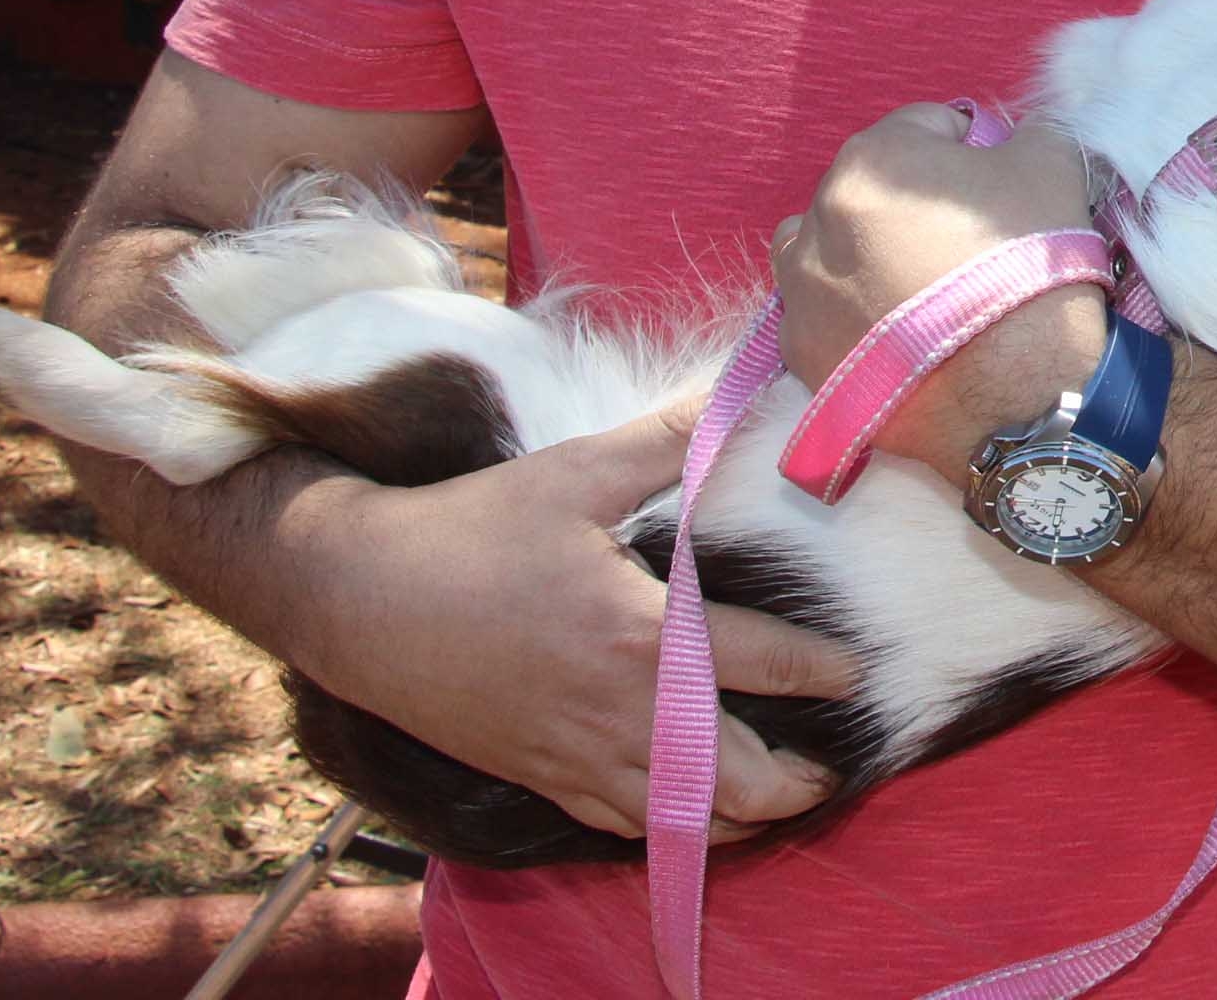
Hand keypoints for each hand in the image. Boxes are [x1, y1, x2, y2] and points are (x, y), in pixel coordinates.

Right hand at [292, 410, 857, 841]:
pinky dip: (673, 827)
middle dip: (796, 783)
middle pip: (736, 779)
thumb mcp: (576, 472)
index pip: (762, 664)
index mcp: (640, 634)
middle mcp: (620, 711)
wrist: (359, 596)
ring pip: (685, 819)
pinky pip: (623, 825)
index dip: (822, 670)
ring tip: (780, 799)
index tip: (857, 670)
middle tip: (833, 766)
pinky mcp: (540, 775)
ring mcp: (578, 755)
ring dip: (744, 816)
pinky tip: (692, 812)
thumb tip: (740, 388)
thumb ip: (669, 439)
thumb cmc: (469, 530)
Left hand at [768, 104, 1105, 468]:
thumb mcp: (1053, 165)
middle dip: (914, 205)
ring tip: (918, 291)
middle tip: (965, 247)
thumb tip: (1009, 143)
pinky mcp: (803, 353)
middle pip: (874, 188)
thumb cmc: (1031, 264)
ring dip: (865, 254)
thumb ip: (1024, 135)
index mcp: (875, 158)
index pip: (927, 127)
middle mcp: (819, 216)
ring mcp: (802, 289)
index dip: (971, 152)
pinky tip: (898, 334)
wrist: (1017, 391)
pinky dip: (853, 315)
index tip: (998, 188)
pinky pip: (823, 314)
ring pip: (830, 249)